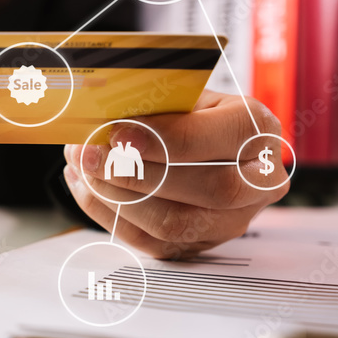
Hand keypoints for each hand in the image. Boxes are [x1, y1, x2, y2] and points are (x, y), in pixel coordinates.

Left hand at [63, 90, 288, 259]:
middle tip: (90, 154)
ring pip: (176, 225)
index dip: (167, 140)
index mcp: (257, 130)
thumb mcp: (178, 93)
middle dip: (138, 173)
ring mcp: (231, 221)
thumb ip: (151, 101)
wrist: (199, 143)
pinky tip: (84, 186)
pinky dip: (108, 214)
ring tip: (80, 166)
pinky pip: (150, 242)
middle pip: (210, 189)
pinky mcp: (198, 245)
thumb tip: (99, 111)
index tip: (118, 134)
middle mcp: (258, 182)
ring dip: (115, 197)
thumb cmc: (186, 111)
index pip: (223, 139)